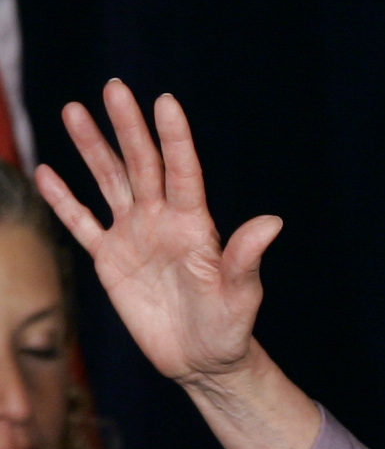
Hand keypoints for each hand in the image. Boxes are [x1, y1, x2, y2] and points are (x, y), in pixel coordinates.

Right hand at [34, 82, 279, 390]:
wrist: (203, 361)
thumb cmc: (229, 328)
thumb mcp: (240, 296)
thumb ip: (247, 259)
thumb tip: (272, 222)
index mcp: (195, 226)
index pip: (182, 172)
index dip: (174, 138)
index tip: (164, 101)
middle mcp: (162, 222)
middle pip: (142, 165)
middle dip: (127, 127)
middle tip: (114, 87)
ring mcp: (134, 237)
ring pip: (110, 182)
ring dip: (93, 149)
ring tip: (73, 110)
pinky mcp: (109, 261)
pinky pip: (81, 223)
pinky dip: (63, 200)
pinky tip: (47, 172)